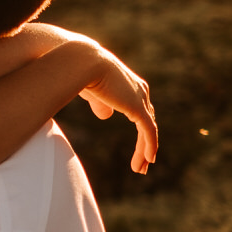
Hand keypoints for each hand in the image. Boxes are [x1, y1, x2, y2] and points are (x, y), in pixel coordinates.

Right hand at [78, 49, 157, 173]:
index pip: (141, 111)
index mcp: (129, 85)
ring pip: (149, 130)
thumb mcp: (92, 91)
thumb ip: (100, 103)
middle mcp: (139, 91)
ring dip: (145, 150)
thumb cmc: (81, 72)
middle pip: (148, 121)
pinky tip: (147, 160)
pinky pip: (148, 132)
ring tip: (140, 168)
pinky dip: (149, 147)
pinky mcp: (137, 108)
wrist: (84, 63)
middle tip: (144, 162)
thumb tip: (106, 116)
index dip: (140, 129)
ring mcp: (140, 99)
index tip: (138, 147)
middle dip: (146, 143)